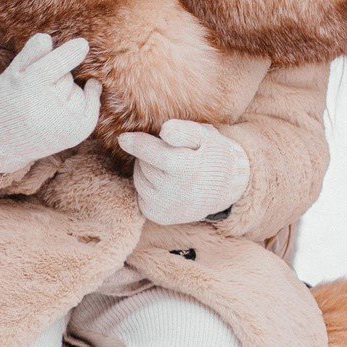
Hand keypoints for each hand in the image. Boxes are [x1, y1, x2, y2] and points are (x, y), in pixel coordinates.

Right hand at [0, 34, 101, 173]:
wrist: (3, 140)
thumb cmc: (9, 99)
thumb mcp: (13, 73)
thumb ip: (29, 53)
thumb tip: (47, 39)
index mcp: (26, 89)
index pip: (53, 67)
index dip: (69, 53)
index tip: (83, 44)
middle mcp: (46, 109)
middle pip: (66, 77)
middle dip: (57, 78)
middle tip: (36, 92)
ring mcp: (63, 123)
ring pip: (78, 90)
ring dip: (67, 93)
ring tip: (46, 106)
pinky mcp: (77, 133)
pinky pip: (92, 104)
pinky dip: (88, 98)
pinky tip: (70, 103)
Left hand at [117, 119, 249, 225]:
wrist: (223, 188)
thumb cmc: (209, 155)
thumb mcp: (204, 137)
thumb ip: (184, 131)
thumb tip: (164, 130)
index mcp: (188, 169)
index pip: (155, 154)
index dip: (138, 144)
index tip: (123, 137)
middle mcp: (176, 192)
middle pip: (144, 165)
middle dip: (149, 155)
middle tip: (168, 153)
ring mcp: (167, 207)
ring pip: (139, 179)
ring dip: (147, 170)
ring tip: (168, 167)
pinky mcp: (159, 216)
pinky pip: (140, 195)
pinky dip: (147, 186)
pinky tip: (164, 183)